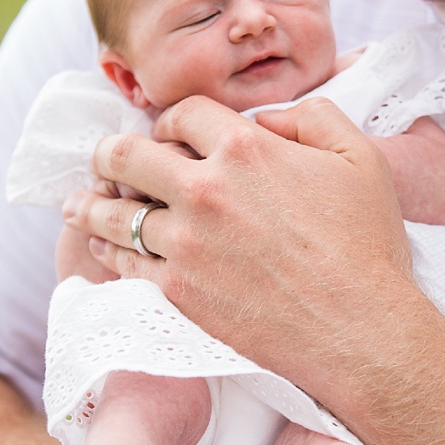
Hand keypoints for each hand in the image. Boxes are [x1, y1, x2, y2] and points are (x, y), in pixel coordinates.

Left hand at [66, 96, 434, 413]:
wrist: (359, 330)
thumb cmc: (366, 245)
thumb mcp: (359, 157)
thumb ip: (312, 116)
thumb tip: (268, 118)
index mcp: (245, 148)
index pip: (181, 115)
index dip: (170, 121)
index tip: (166, 134)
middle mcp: (204, 189)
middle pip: (127, 156)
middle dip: (110, 153)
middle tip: (103, 158)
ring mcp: (184, 242)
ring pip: (114, 213)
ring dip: (93, 204)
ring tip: (78, 204)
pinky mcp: (177, 289)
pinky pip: (123, 262)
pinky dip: (106, 250)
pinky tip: (100, 247)